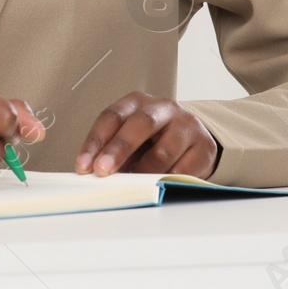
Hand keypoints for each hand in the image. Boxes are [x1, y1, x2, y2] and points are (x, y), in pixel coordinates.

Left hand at [75, 91, 218, 177]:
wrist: (192, 138)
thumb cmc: (152, 139)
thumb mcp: (130, 138)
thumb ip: (111, 152)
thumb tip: (91, 174)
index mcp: (137, 102)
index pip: (112, 116)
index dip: (96, 141)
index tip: (83, 165)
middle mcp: (163, 108)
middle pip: (140, 124)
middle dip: (118, 149)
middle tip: (102, 171)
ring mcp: (186, 125)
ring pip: (164, 150)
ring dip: (144, 171)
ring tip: (132, 185)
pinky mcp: (204, 146)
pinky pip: (184, 168)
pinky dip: (167, 180)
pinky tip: (158, 185)